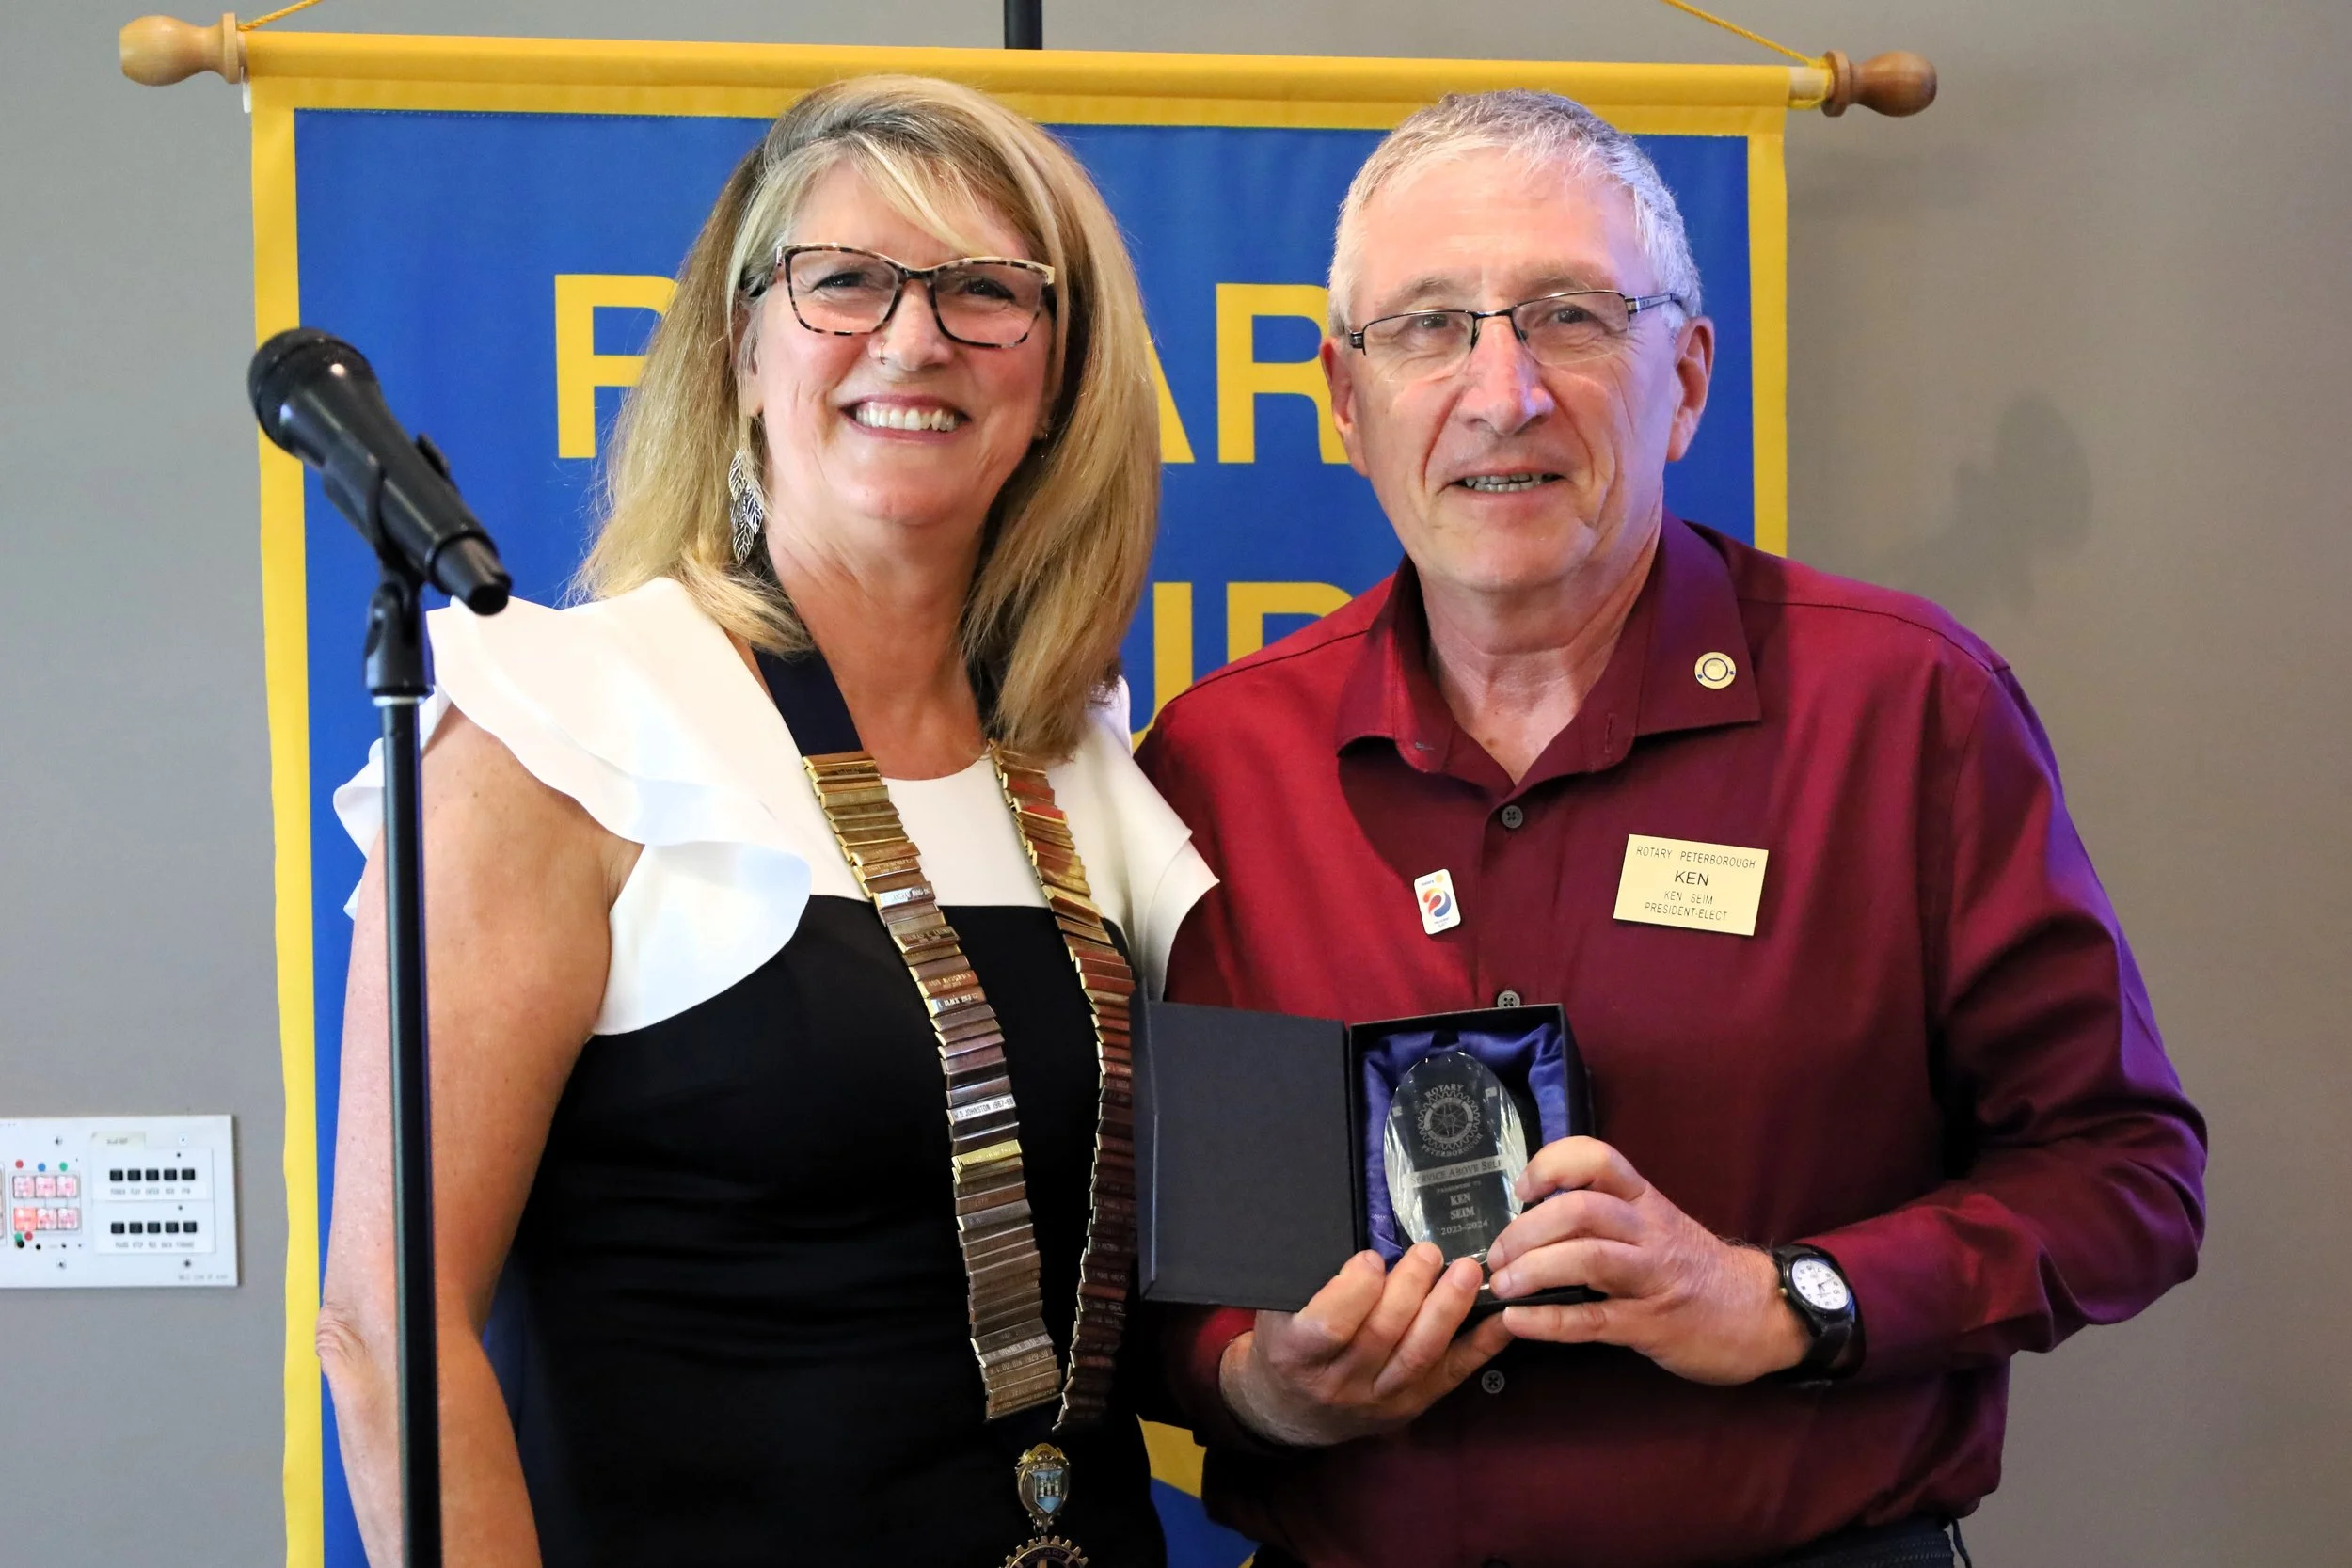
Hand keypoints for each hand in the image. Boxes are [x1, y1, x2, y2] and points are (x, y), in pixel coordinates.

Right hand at [1219, 1243, 1513, 1446]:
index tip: (1369, 1257)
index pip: (1330, 1325)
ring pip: (1419, 1355)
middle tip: (1429, 1251)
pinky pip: (1452, 1374)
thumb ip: (1310, 1283)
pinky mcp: (1413, 1405)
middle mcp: (1339, 1384)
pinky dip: (1482, 1346)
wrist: (1293, 1413)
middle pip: (1382, 1336)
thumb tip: (1354, 1232)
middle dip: (1411, 1289)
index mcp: (1297, 1355)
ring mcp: (1380, 1399)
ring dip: (1447, 1310)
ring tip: (1466, 1271)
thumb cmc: (1287, 1347)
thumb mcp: (1278, 1313)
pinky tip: (1503, 1318)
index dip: (1355, 1290)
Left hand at [1482, 1137, 1807, 1384]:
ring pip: (1588, 1258)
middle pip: (1581, 1210)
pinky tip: (1518, 1323)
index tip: (1523, 1188)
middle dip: (1527, 1230)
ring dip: (1533, 1269)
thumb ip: (1607, 1217)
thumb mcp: (1657, 1227)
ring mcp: (1651, 1279)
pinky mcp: (1651, 1325)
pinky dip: (1548, 1321)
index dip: (1553, 1164)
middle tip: (1496, 1254)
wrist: (1762, 1313)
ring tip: (1502, 1286)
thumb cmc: (1695, 1268)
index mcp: (1645, 1202)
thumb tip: (1533, 1219)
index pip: (1598, 1159)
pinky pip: (1593, 1320)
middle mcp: (1648, 1232)